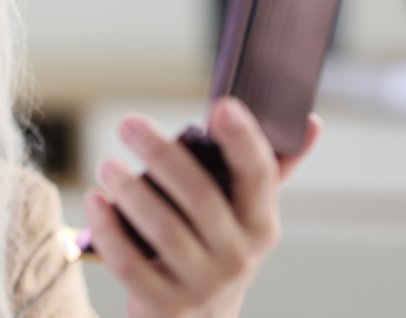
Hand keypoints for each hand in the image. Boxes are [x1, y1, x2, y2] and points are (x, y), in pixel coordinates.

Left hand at [83, 97, 322, 317]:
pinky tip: (95, 203)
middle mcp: (239, 256)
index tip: (221, 107)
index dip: (243, 140)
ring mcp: (203, 285)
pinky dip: (110, 230)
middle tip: (128, 124)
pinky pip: (131, 265)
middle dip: (161, 155)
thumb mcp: (245, 214)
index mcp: (261, 224)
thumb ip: (267, 169)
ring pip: (163, 229)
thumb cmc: (216, 249)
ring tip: (108, 165)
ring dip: (131, 191)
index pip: (258, 176)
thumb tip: (310, 124)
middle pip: (200, 197)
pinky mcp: (166, 306)